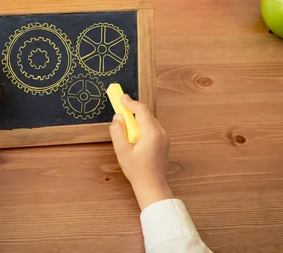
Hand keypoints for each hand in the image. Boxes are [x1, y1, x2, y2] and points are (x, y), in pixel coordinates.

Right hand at [109, 94, 172, 210]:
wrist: (152, 185)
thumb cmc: (137, 170)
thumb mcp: (122, 151)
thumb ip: (118, 132)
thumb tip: (118, 117)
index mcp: (151, 133)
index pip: (141, 110)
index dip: (130, 103)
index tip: (120, 98)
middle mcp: (161, 132)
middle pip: (146, 113)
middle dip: (132, 110)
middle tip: (120, 110)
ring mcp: (164, 136)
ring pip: (149, 120)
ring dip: (137, 119)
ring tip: (126, 126)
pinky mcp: (164, 140)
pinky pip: (152, 127)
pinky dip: (143, 125)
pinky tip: (135, 134)